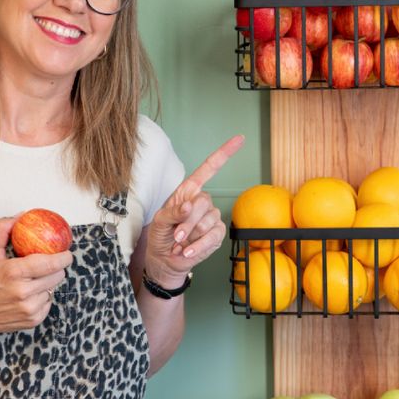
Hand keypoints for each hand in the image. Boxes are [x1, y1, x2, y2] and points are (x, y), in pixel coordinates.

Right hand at [0, 217, 72, 337]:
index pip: (50, 263)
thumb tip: (20, 215)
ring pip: (53, 289)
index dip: (63, 257)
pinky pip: (49, 303)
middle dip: (55, 268)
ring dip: (47, 283)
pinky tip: (29, 295)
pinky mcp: (33, 320)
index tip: (66, 253)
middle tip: (47, 265)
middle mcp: (23, 292)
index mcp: (14, 272)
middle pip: (57, 276)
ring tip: (32, 281)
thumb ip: (3, 230)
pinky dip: (43, 297)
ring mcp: (29, 308)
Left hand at [143, 135, 244, 287]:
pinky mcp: (216, 235)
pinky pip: (212, 236)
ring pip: (207, 221)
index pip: (208, 169)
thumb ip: (173, 212)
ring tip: (179, 242)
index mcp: (188, 191)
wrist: (165, 259)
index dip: (224, 154)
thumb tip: (188, 206)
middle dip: (188, 220)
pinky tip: (187, 251)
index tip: (239, 139)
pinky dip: (198, 245)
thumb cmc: (161, 235)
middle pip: (203, 202)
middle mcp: (202, 202)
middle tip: (175, 234)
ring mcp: (212, 218)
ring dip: (190, 235)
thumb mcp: (159, 221)